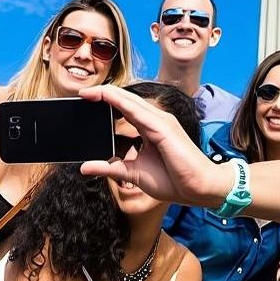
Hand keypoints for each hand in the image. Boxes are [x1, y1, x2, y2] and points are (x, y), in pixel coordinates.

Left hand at [78, 85, 228, 206]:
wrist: (199, 188)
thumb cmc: (173, 179)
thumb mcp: (133, 173)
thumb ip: (111, 167)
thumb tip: (85, 167)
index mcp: (150, 128)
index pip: (124, 109)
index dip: (106, 101)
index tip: (84, 100)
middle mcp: (155, 120)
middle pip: (126, 100)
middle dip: (103, 94)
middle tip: (81, 93)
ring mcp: (161, 121)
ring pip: (130, 101)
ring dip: (109, 94)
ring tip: (89, 92)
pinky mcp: (163, 127)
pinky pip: (138, 112)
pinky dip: (121, 103)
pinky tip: (106, 99)